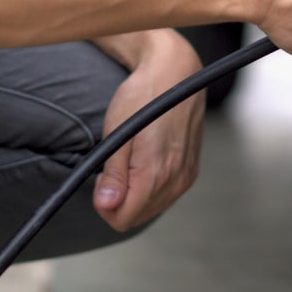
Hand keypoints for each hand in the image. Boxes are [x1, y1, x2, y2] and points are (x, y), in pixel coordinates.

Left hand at [91, 29, 205, 231]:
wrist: (176, 73)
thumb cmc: (143, 96)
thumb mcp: (118, 131)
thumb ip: (114, 174)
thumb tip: (106, 206)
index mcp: (155, 172)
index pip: (124, 218)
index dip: (104, 205)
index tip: (100, 179)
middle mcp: (176, 179)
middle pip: (137, 217)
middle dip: (119, 200)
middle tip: (112, 167)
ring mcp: (186, 176)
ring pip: (151, 208)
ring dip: (134, 194)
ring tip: (129, 160)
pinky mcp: (191, 170)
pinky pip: (166, 195)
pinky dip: (150, 188)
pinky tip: (145, 162)